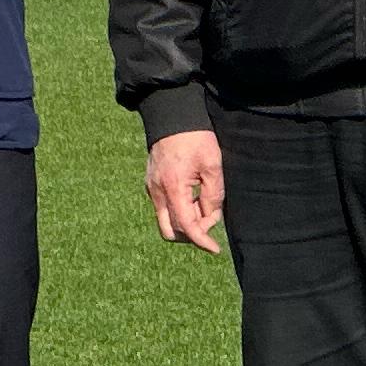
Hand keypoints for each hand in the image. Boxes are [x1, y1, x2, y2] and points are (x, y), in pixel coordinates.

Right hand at [147, 130, 225, 253]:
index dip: (202, 241)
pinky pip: (163, 207)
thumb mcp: (212, 165)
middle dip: (190, 234)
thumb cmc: (195, 137)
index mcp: (173, 188)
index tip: (215, 249)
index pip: (186, 226)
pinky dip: (179, 209)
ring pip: (166, 220)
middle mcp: (156, 192)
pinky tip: (192, 195)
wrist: (172, 116)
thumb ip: (213, 195)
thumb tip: (210, 217)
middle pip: (170, 231)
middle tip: (209, 218)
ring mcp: (151, 188)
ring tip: (202, 201)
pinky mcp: (151, 183)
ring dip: (185, 220)